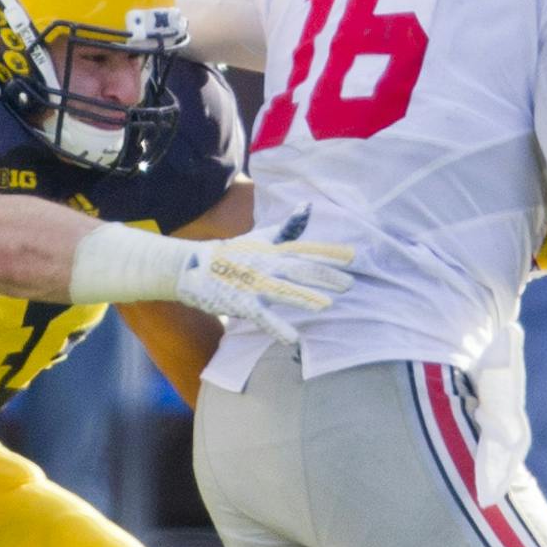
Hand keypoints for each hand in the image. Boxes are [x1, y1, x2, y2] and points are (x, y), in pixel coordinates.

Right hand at [176, 206, 355, 343]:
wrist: (193, 266)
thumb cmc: (232, 253)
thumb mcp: (261, 238)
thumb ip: (287, 228)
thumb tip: (308, 207)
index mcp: (274, 250)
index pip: (305, 249)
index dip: (329, 252)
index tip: (353, 256)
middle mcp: (267, 264)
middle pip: (300, 270)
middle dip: (325, 277)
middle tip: (350, 284)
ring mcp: (254, 284)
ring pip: (283, 291)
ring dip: (305, 298)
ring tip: (327, 306)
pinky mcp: (241, 303)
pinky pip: (262, 317)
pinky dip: (277, 328)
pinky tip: (293, 339)